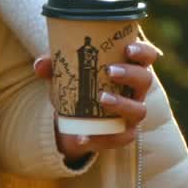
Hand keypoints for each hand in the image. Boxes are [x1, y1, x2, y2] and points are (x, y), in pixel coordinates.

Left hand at [33, 39, 160, 160]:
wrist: (74, 119)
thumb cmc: (77, 85)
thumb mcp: (65, 73)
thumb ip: (54, 65)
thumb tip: (40, 64)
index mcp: (129, 68)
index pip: (147, 56)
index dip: (143, 52)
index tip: (128, 48)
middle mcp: (136, 90)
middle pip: (145, 80)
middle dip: (131, 74)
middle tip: (110, 71)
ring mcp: (133, 113)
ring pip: (139, 110)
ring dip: (122, 104)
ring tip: (101, 98)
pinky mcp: (124, 134)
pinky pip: (120, 138)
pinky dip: (101, 139)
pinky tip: (82, 138)